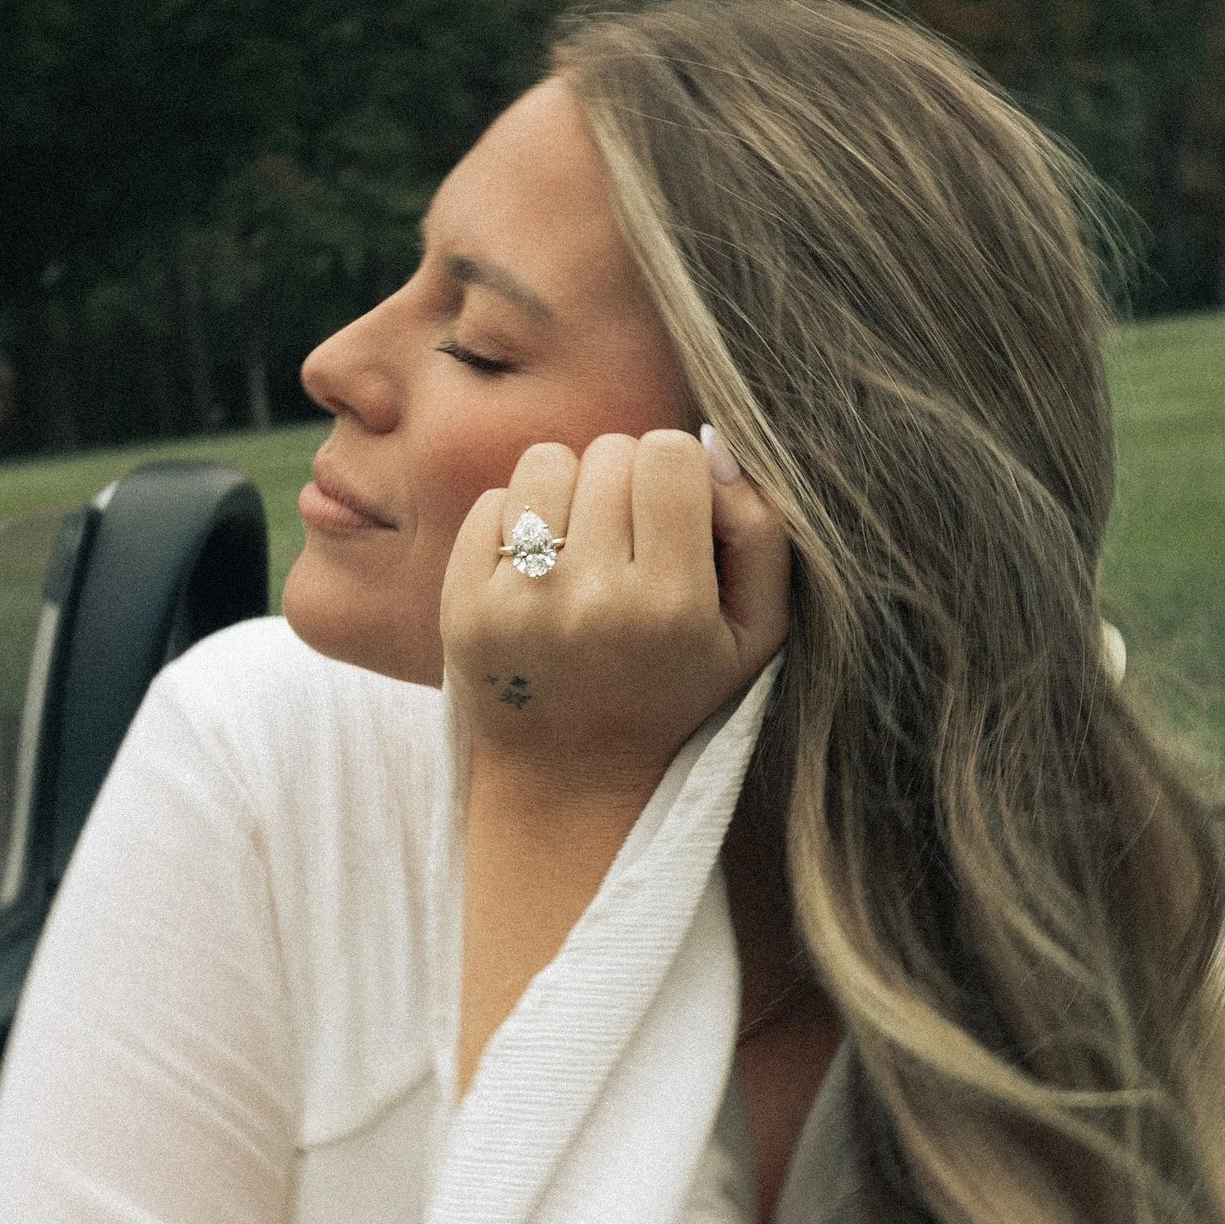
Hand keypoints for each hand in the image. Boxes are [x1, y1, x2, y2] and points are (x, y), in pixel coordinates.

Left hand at [442, 429, 790, 802]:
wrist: (572, 782)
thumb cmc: (677, 695)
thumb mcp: (756, 635)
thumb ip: (761, 532)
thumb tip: (712, 441)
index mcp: (671, 605)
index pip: (669, 453)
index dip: (677, 475)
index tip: (674, 519)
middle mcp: (591, 600)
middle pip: (610, 452)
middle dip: (625, 484)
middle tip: (629, 546)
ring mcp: (518, 603)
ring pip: (547, 462)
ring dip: (570, 492)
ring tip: (584, 551)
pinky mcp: (463, 605)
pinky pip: (494, 503)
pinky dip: (519, 525)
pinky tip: (540, 576)